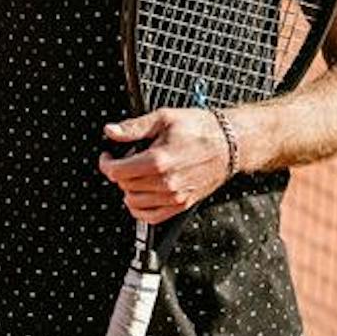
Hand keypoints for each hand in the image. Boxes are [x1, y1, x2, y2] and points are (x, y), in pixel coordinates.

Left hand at [97, 108, 229, 224]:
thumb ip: (134, 127)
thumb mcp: (164, 118)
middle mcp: (166, 182)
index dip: (107, 163)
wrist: (229, 144)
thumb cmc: (200, 129)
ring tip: (134, 176)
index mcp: (158, 160)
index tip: (108, 156)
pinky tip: (140, 195)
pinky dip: (140, 209)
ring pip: (134, 202)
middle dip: (119, 173)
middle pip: (124, 186)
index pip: (117, 171)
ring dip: (129, 190)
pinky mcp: (182, 204)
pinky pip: (151, 216)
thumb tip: (111, 131)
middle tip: (124, 161)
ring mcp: (174, 196)